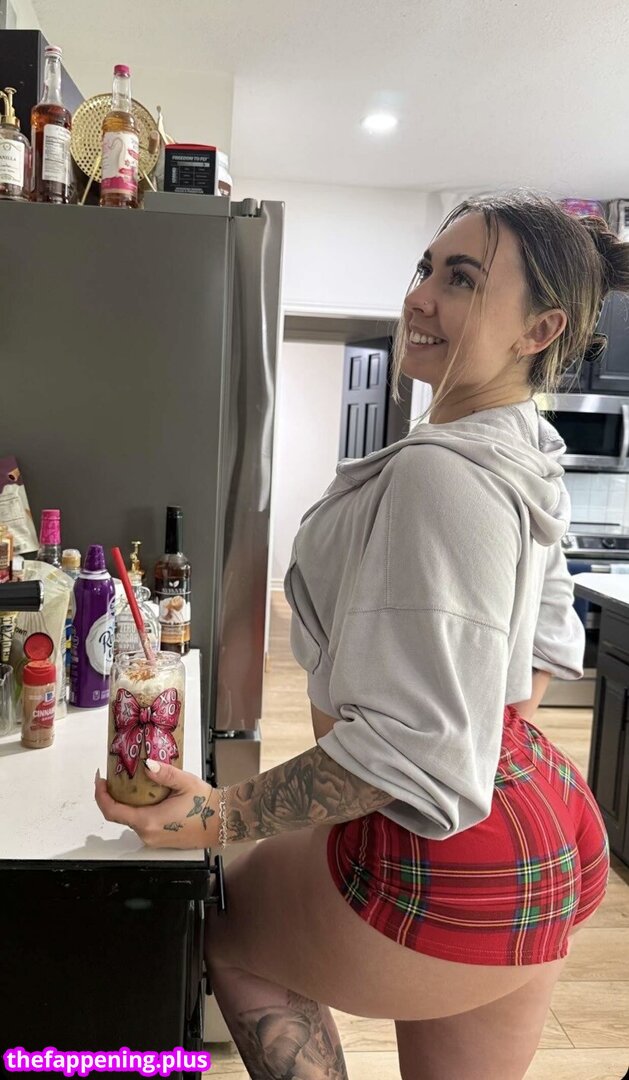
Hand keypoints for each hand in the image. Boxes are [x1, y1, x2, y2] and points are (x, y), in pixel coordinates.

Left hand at [94, 762, 219, 849]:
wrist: (222, 823)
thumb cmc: (206, 806)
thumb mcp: (185, 782)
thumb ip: (164, 773)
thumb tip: (147, 765)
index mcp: (149, 821)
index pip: (112, 811)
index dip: (101, 795)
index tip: (100, 781)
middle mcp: (148, 834)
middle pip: (120, 815)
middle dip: (114, 796)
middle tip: (116, 778)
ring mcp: (153, 839)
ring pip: (131, 820)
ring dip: (129, 802)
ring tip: (134, 783)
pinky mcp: (159, 840)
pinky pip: (142, 824)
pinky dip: (139, 810)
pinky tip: (149, 796)